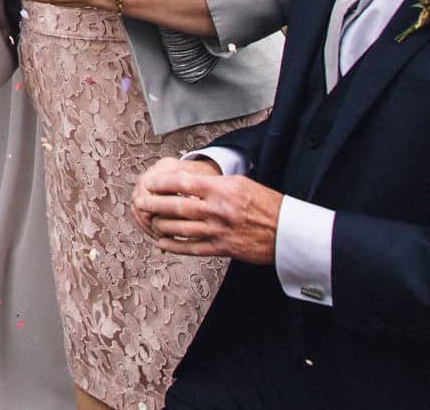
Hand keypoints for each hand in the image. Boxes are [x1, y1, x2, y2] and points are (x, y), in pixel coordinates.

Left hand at [131, 156, 280, 264]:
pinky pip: (190, 248)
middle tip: (139, 201)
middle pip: (176, 205)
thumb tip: (188, 181)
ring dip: (160, 224)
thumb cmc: (266, 204)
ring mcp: (218, 231)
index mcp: (221, 189)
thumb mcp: (241, 183)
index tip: (150, 182)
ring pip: (179, 227)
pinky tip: (163, 242)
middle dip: (153, 203)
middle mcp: (217, 209)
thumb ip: (214, 183)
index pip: (183, 182)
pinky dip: (173, 245)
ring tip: (149, 221)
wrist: (289, 232)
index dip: (162, 183)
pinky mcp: (221, 249)